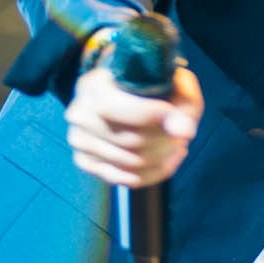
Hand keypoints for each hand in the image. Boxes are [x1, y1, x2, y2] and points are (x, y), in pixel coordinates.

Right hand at [65, 60, 202, 187]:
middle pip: (129, 140)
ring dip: (163, 158)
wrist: (128, 96)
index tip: (172, 114)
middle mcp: (79, 114)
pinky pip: (125, 179)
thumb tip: (184, 132)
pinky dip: (154, 173)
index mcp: (93, 85)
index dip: (147, 113)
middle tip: (182, 134)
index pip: (110, 106)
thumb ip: (184, 103)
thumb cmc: (154, 87)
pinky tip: (167, 160)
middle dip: (164, 140)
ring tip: (176, 145)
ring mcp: (79, 141)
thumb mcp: (175, 84)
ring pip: (131, 162)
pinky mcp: (85, 162)